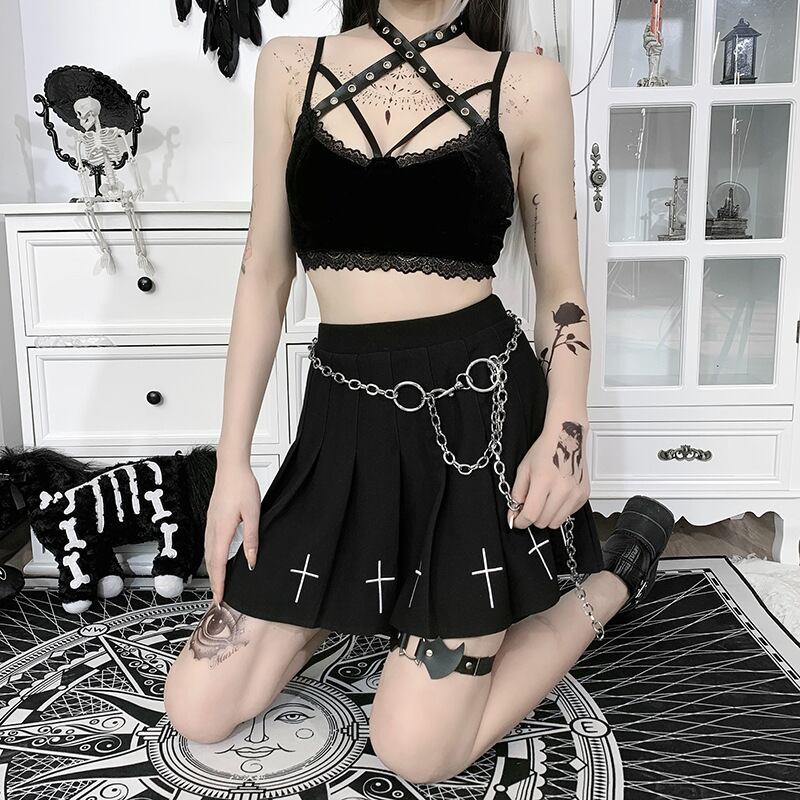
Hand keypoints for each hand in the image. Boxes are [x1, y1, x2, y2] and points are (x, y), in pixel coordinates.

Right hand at [204, 461, 260, 606]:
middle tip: (218, 597)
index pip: (218, 564)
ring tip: (218, 583)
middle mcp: (212, 529)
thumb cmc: (242, 486)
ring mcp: (209, 523)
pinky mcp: (212, 518)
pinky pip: (209, 543)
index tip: (219, 598)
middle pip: (210, 562)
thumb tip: (251, 561)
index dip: (219, 584)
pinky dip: (212, 557)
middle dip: (214, 582)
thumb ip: (251, 539)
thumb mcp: (253, 514)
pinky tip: (217, 559)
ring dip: (212, 570)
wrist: (231, 467)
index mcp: (221, 530)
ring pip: (208, 553)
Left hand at [507, 417, 589, 531]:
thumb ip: (517, 494)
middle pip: (543, 522)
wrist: (566, 437)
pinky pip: (568, 515)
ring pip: (556, 522)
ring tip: (544, 500)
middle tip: (530, 505)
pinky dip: (559, 510)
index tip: (517, 520)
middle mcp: (562, 489)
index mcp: (544, 480)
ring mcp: (575, 493)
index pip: (531, 515)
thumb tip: (513, 515)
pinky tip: (556, 496)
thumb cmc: (545, 450)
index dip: (520, 521)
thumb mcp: (524, 469)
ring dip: (547, 516)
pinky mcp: (584, 496)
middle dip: (533, 517)